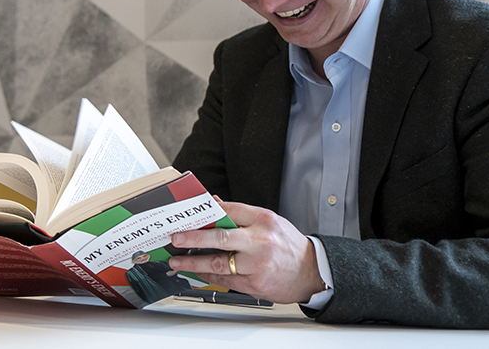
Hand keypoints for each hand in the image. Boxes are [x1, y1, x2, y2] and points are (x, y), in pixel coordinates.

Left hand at [166, 200, 323, 303]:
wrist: (312, 272)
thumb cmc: (288, 245)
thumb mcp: (270, 221)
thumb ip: (242, 214)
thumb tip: (215, 204)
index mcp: (264, 220)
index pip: (229, 211)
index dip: (206, 213)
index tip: (188, 216)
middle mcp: (261, 241)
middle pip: (221, 237)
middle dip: (194, 238)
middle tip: (176, 238)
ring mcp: (258, 264)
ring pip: (219, 263)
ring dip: (194, 262)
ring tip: (178, 261)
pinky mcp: (256, 285)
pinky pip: (226, 280)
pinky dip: (207, 276)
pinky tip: (196, 272)